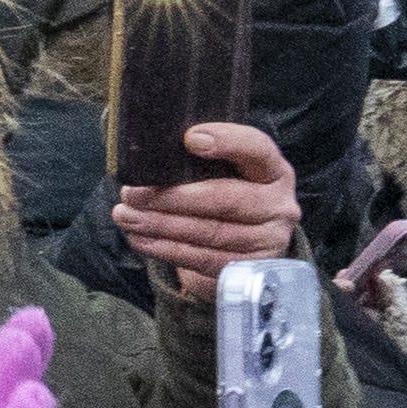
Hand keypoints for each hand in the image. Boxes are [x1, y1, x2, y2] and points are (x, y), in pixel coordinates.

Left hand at [116, 120, 302, 302]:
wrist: (247, 246)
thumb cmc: (226, 197)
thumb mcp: (224, 174)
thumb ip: (197, 161)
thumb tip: (148, 153)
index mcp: (273, 171)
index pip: (257, 149)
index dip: (228, 142)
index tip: (191, 138)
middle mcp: (280, 205)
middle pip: (228, 199)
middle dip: (174, 197)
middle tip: (132, 194)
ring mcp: (270, 240)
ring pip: (212, 232)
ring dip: (162, 225)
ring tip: (127, 216)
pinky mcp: (250, 268)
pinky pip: (206, 259)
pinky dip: (168, 250)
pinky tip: (141, 239)